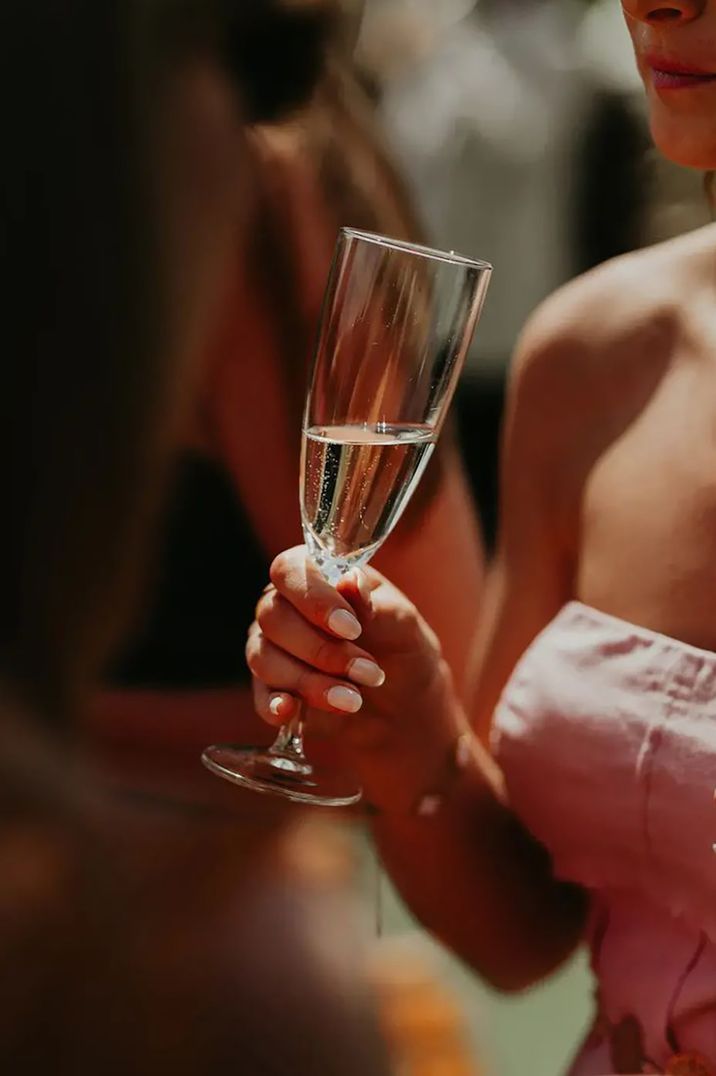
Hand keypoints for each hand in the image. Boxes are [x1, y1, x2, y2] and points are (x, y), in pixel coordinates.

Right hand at [247, 547, 466, 811]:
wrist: (404, 705)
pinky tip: (290, 712)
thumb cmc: (403, 650)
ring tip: (354, 700)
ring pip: (264, 657)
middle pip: (272, 616)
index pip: (289, 569)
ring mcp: (273, 648)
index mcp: (316, 576)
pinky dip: (274, 705)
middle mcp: (285, 606)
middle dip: (321, 649)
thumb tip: (350, 580)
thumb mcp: (402, 625)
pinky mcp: (271, 690)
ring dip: (310, 681)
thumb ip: (374, 604)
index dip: (313, 598)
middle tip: (368, 671)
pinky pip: (261, 696)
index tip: (351, 628)